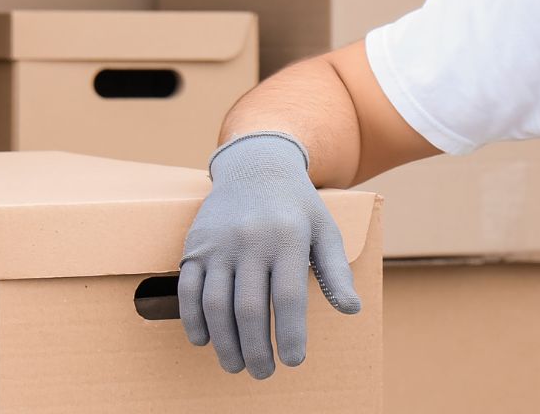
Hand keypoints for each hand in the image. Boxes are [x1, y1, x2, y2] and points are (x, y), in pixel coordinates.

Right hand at [178, 132, 361, 377]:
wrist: (255, 166)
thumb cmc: (296, 206)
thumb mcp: (325, 230)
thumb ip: (336, 271)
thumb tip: (352, 310)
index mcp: (288, 238)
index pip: (289, 297)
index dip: (290, 335)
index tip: (294, 361)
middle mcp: (251, 240)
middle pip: (248, 308)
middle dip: (256, 349)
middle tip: (263, 373)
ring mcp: (218, 244)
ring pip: (215, 304)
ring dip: (224, 343)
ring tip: (236, 365)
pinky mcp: (195, 247)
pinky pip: (187, 290)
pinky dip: (193, 321)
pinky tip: (205, 341)